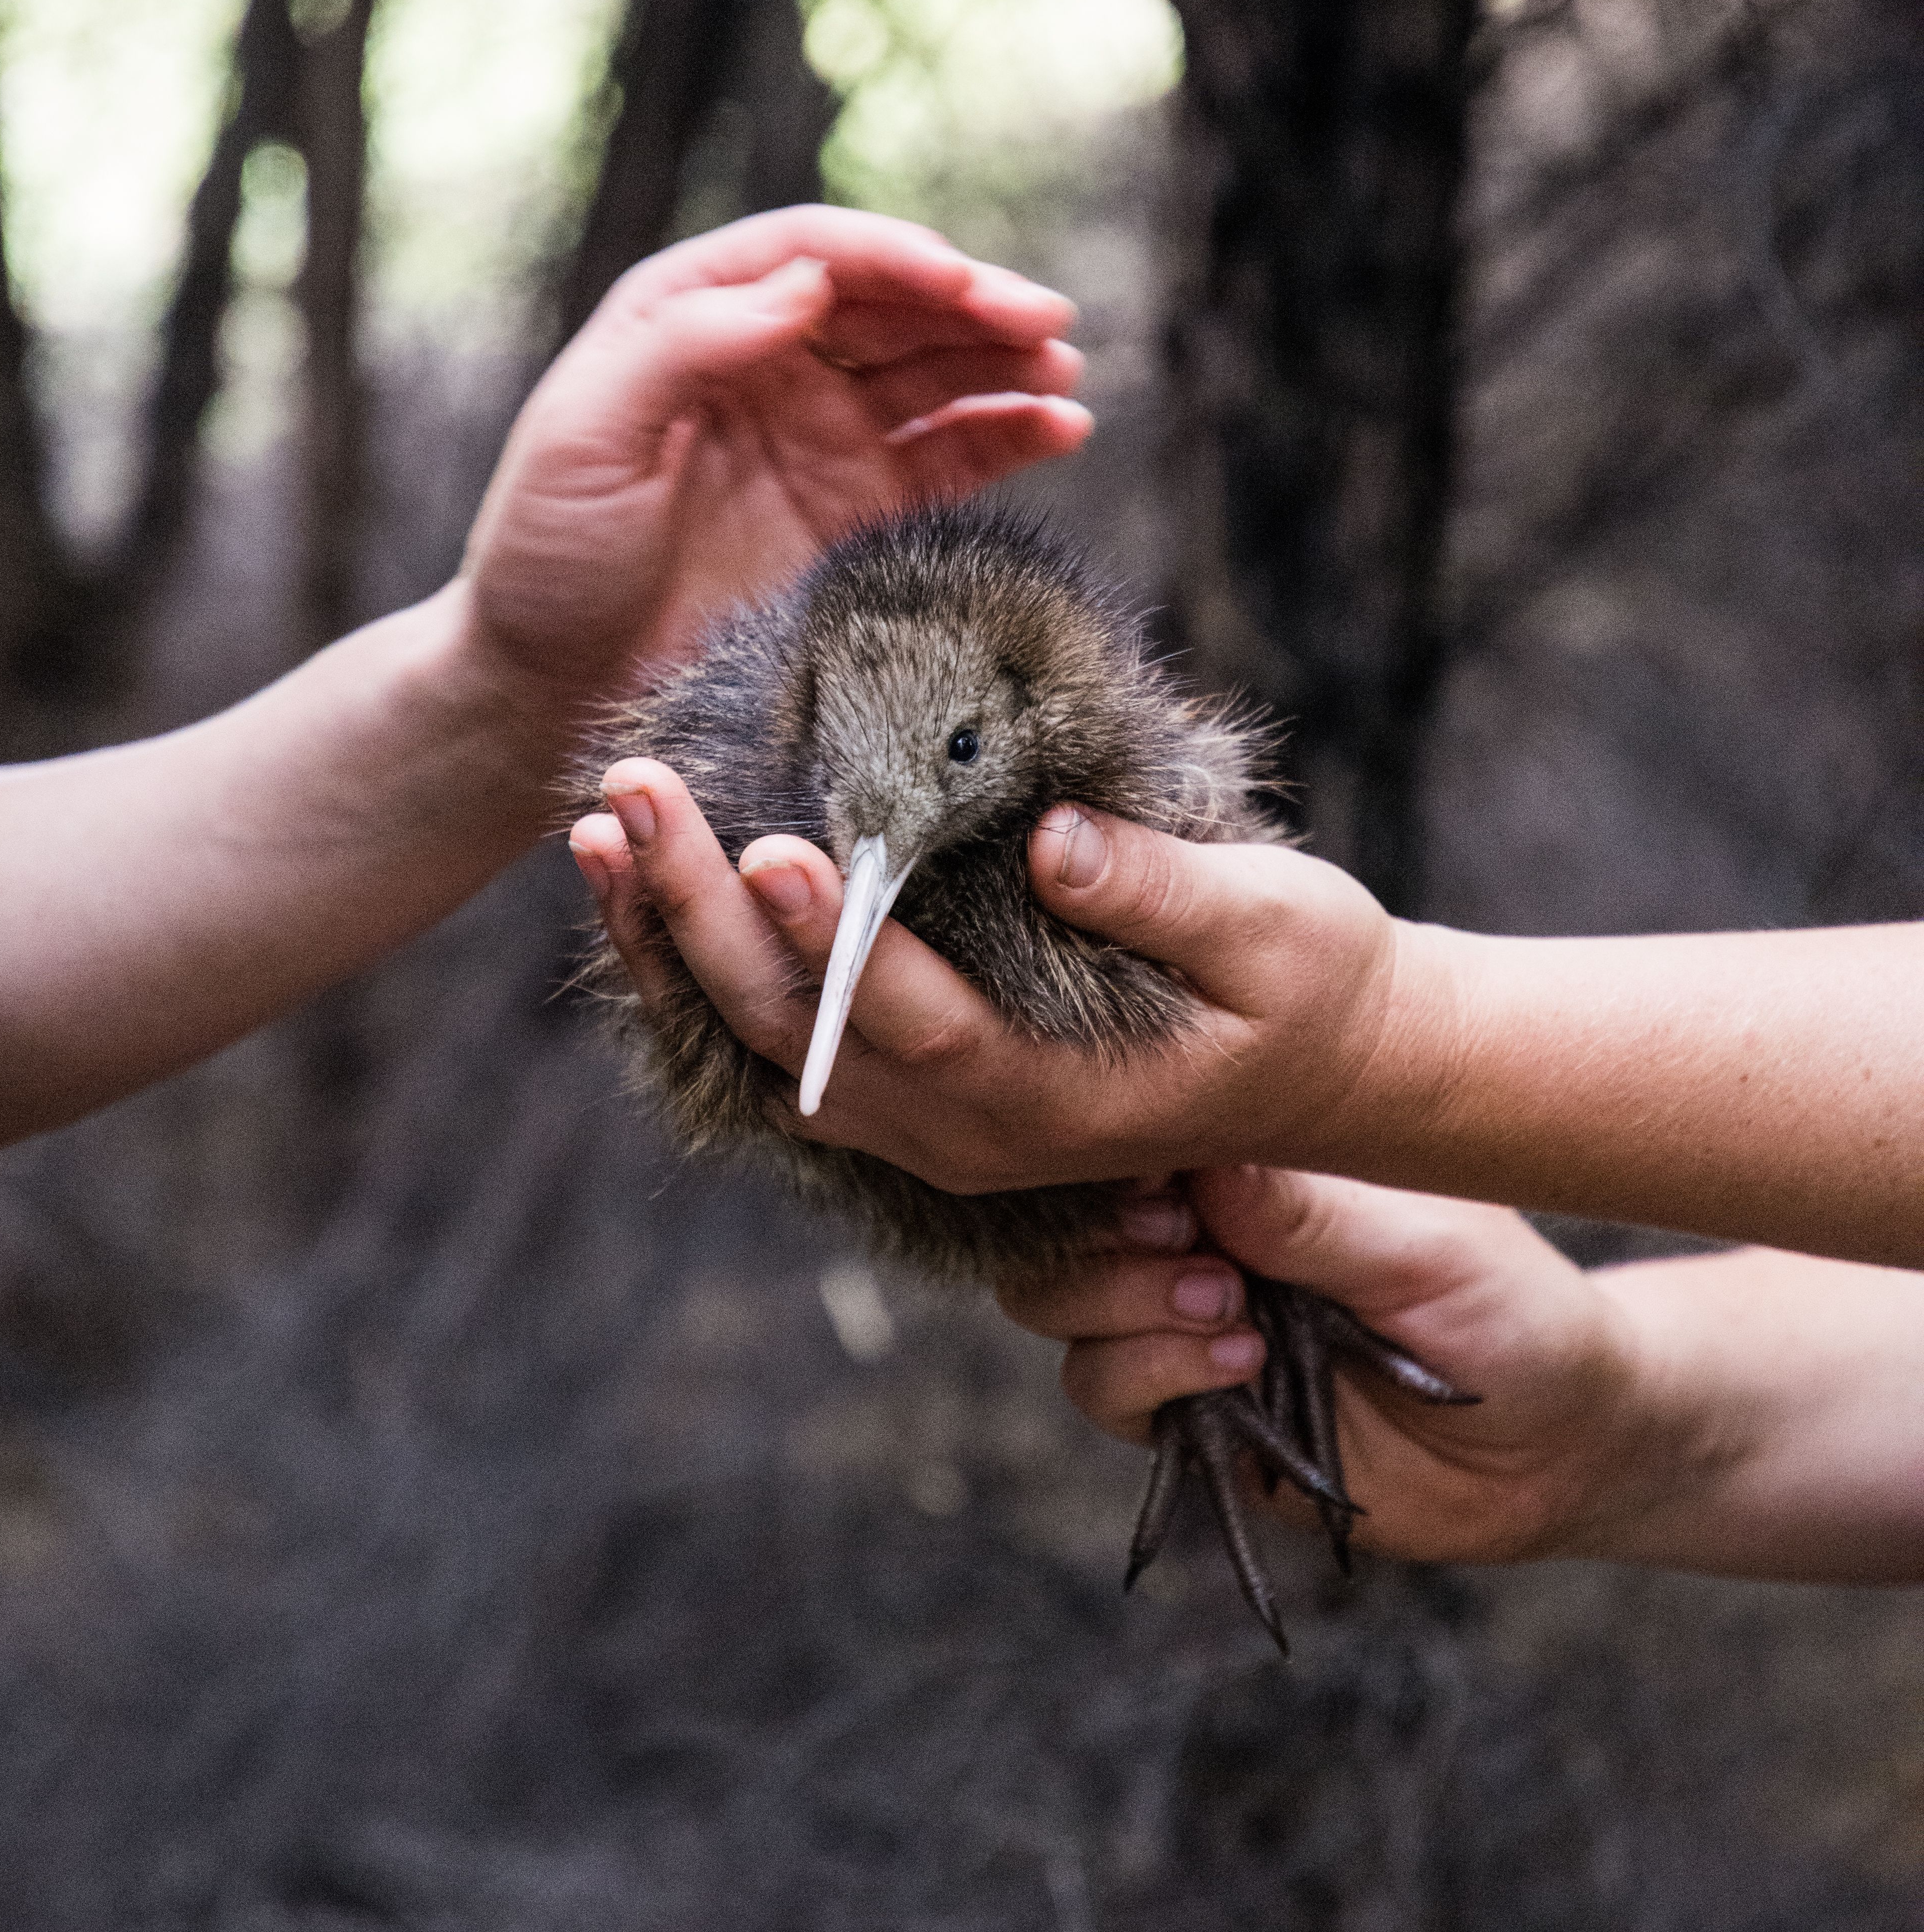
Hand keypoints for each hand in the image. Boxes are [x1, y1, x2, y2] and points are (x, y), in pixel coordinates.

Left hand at [459, 206, 1087, 746]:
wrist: (549, 684)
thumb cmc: (545, 554)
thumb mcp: (586, 435)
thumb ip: (686, 345)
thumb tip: (803, 285)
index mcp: (693, 317)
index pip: (812, 255)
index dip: (892, 258)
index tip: (956, 282)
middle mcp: (769, 363)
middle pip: (891, 306)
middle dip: (973, 304)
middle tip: (1045, 318)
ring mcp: (820, 437)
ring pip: (934, 374)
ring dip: (1004, 361)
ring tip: (1063, 369)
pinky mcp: (857, 512)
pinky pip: (950, 458)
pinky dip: (1009, 436)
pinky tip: (1059, 426)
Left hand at [568, 771, 1426, 1187]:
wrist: (1329, 1069)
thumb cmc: (1311, 984)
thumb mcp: (1276, 927)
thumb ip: (1161, 891)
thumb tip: (1051, 840)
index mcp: (1055, 1096)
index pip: (917, 1018)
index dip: (836, 938)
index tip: (766, 845)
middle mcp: (972, 1131)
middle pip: (803, 1038)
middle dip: (705, 918)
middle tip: (628, 801)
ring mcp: (936, 1124)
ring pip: (769, 1048)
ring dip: (680, 945)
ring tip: (602, 832)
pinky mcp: (921, 1090)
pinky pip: (785, 1043)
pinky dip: (710, 971)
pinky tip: (653, 886)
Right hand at [1008, 1168, 1635, 1565]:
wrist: (1559, 1450)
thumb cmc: (1516, 1313)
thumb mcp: (1425, 1246)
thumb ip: (1306, 1213)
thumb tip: (1187, 1152)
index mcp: (1252, 1163)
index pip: (1131, 1130)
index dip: (1114, 1148)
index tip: (1161, 1177)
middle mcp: (1203, 1232)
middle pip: (1062, 1216)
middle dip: (1102, 1234)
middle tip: (1185, 1245)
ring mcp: (1187, 1320)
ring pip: (1060, 1304)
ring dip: (1121, 1306)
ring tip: (1226, 1310)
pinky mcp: (1189, 1411)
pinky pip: (1103, 1390)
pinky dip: (1145, 1376)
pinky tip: (1234, 1367)